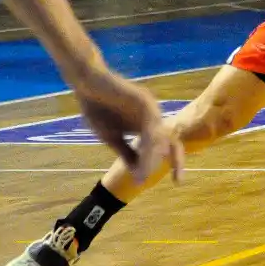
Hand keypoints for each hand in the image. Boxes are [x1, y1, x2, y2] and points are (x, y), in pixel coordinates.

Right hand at [71, 68, 184, 184]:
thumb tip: (140, 174)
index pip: (167, 146)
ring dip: (153, 158)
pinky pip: (151, 127)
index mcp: (148, 125)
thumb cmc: (98, 108)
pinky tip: (145, 157)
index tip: (178, 181)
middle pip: (169, 143)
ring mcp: (151, 108)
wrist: (87, 84)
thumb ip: (127, 153)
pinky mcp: (144, 100)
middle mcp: (154, 117)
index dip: (176, 162)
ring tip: (145, 174)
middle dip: (171, 161)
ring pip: (160, 137)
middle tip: (166, 180)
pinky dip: (149, 145)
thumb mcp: (112, 137)